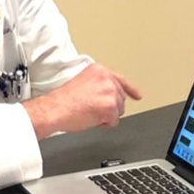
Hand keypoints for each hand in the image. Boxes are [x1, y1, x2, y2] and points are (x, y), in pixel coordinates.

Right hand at [25, 63, 142, 138]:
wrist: (55, 109)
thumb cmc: (63, 100)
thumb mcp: (82, 82)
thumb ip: (99, 85)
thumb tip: (109, 96)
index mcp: (99, 70)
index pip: (120, 80)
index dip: (130, 90)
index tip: (138, 95)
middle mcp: (106, 78)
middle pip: (121, 97)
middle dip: (110, 106)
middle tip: (93, 108)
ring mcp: (110, 92)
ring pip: (119, 110)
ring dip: (107, 115)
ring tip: (90, 112)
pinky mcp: (110, 106)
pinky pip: (114, 121)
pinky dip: (104, 123)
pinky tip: (92, 118)